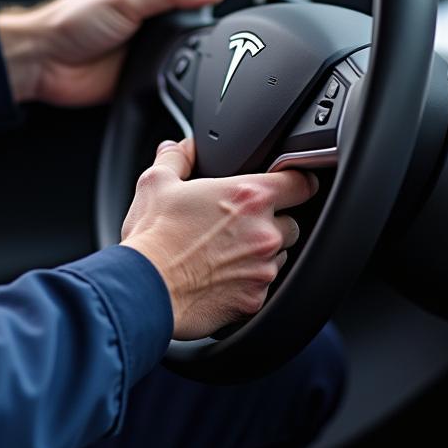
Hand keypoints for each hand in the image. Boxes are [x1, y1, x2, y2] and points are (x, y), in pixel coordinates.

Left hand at [0, 0, 227, 105]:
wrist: (43, 64)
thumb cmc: (69, 22)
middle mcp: (144, 10)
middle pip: (188, 13)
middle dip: (199, 21)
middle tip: (208, 25)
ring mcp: (143, 41)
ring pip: (181, 45)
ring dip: (186, 49)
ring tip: (189, 50)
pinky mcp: (141, 70)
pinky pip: (169, 72)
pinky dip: (175, 73)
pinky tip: (176, 71)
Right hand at [120, 138, 317, 339]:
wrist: (145, 288)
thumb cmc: (152, 237)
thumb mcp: (157, 183)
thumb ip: (176, 158)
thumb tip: (179, 147)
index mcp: (248, 196)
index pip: (302, 182)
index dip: (298, 181)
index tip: (292, 185)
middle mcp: (264, 232)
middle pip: (292, 222)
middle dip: (272, 221)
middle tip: (238, 224)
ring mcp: (263, 269)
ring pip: (279, 256)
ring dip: (261, 253)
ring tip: (224, 251)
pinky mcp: (255, 300)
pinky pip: (263, 286)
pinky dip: (248, 281)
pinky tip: (220, 276)